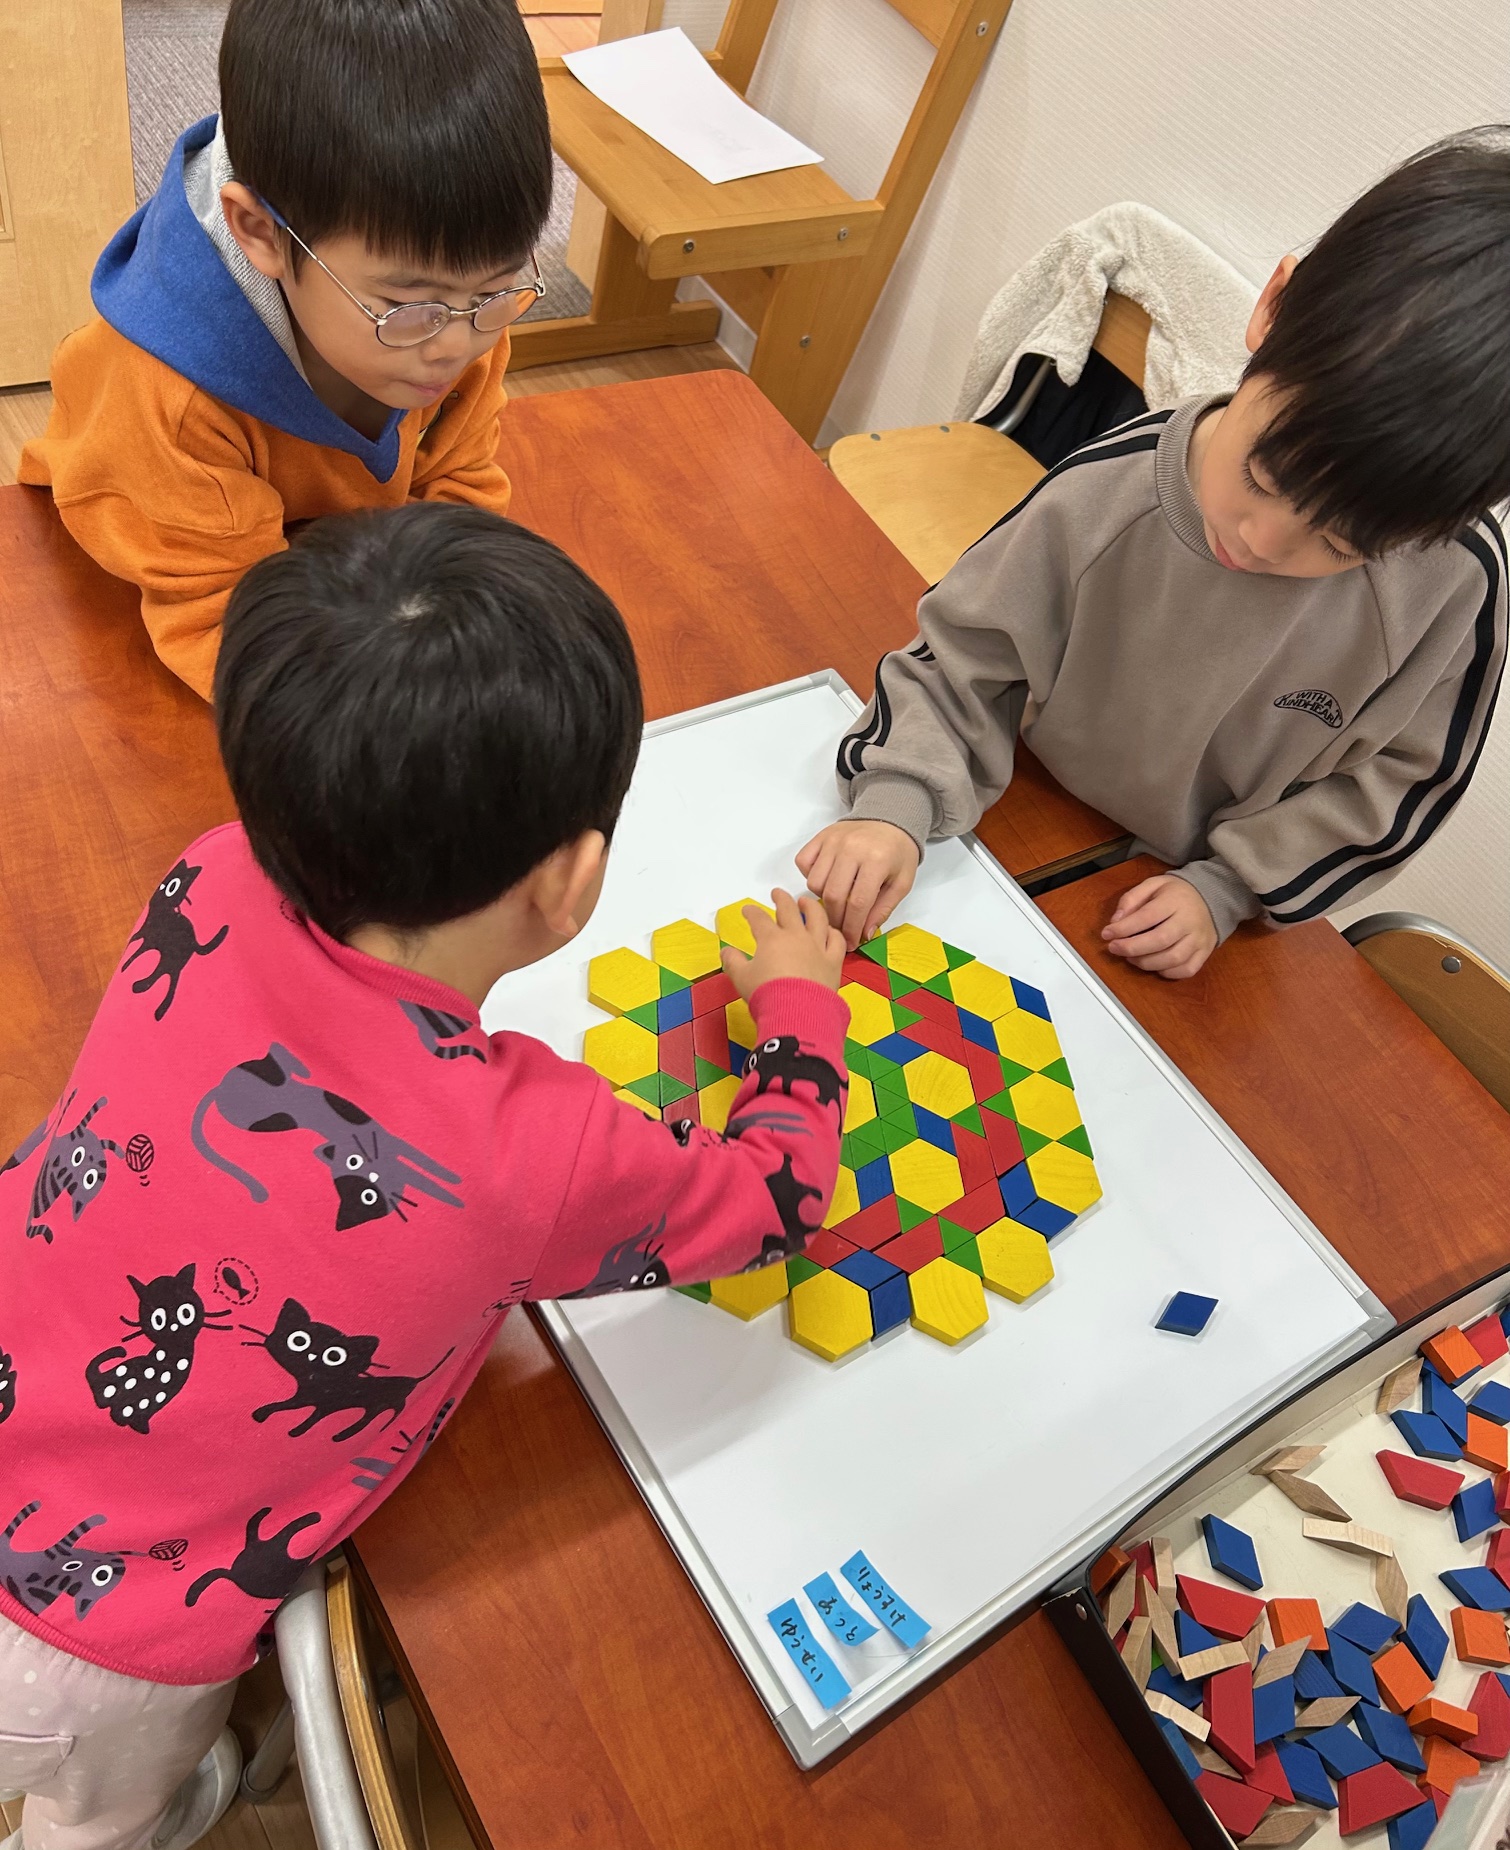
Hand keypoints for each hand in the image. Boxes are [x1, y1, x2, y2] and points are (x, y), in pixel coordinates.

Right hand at [723, 889, 846, 997]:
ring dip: (811, 906)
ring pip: (817, 917)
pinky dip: (833, 932)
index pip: (759, 919)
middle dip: (781, 898)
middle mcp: (796, 937)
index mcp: (772, 939)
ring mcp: (817, 947)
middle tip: (777, 893)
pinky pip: (836, 940)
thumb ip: (733, 962)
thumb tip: (726, 952)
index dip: (751, 912)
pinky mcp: (833, 961)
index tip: (747, 910)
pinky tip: (829, 931)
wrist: (797, 1013)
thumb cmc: (767, 995)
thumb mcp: (741, 979)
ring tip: (806, 902)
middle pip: (789, 909)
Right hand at [794, 819, 919, 949]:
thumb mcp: (901, 883)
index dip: (852, 928)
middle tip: (841, 929)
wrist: (889, 820)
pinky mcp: (820, 837)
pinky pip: (803, 863)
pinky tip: (826, 879)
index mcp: (876, 860)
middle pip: (833, 895)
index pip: (858, 903)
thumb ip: (883, 909)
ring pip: (814, 883)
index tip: (851, 942)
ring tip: (837, 900)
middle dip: (836, 920)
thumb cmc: (896, 854)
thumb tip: (864, 933)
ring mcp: (833, 841)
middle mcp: (851, 848)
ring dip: (823, 899)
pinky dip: (810, 876)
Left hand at [1102, 874, 1217, 979]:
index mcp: (1175, 901)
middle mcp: (1190, 921)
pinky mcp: (1205, 953)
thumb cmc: (1176, 893)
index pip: (1147, 917)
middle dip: (1132, 948)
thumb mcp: (1152, 884)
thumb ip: (1132, 899)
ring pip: (1173, 959)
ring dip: (1146, 963)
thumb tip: (1116, 921)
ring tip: (1131, 957)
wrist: (1210, 898)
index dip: (1124, 928)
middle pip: (1160, 940)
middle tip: (1114, 948)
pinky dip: (1167, 973)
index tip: (1106, 934)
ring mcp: (1199, 939)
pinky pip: (1187, 970)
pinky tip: (1153, 966)